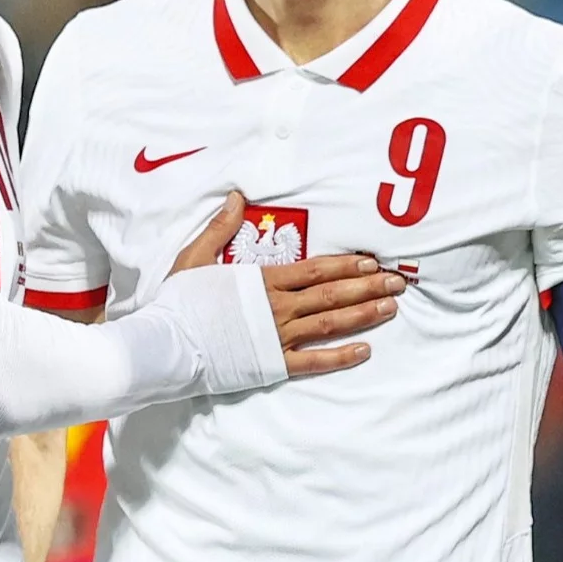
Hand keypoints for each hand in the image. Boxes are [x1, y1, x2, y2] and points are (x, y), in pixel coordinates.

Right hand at [174, 193, 403, 375]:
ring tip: (391, 307)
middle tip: (398, 283)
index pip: (315, 270)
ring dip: (363, 314)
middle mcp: (277, 307)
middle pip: (331, 294)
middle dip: (368, 287)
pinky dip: (341, 356)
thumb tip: (237, 197)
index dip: (346, 265)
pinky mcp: (272, 365)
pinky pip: (314, 361)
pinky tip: (365, 350)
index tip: (371, 262)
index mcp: (261, 280)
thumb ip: (220, 228)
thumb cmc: (177, 303)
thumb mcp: (194, 258)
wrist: (164, 344)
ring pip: (330, 323)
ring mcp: (277, 337)